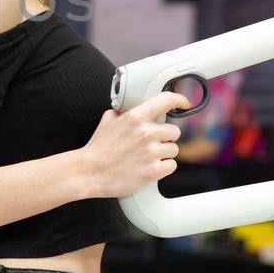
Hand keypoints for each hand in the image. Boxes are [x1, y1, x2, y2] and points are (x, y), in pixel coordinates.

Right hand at [74, 91, 188, 199]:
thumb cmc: (97, 148)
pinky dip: (163, 167)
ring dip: (163, 153)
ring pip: (173, 149)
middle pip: (174, 131)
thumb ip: (124, 113)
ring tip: (146, 156)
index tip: (184, 103)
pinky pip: (171, 165)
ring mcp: (151, 153)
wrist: (89, 172)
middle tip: (151, 143)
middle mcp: (146, 133)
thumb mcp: (107, 121)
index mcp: (135, 118)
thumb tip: (130, 109)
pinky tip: (149, 166)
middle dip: (165, 137)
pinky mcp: (153, 171)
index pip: (166, 101)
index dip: (179, 99)